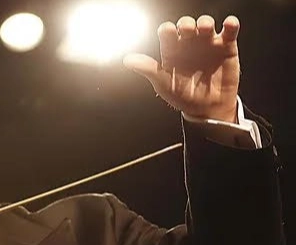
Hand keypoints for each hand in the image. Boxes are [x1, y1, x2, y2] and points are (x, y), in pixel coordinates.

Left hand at [124, 15, 240, 122]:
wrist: (207, 108)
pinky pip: (229, 31)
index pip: (167, 32)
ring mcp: (207, 43)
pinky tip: (228, 25)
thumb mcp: (163, 84)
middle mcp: (189, 44)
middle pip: (185, 24)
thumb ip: (148, 69)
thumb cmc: (183, 96)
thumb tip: (128, 60)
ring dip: (205, 22)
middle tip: (186, 29)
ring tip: (205, 28)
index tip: (168, 31)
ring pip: (206, 23)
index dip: (167, 29)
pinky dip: (230, 25)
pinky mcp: (226, 46)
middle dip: (186, 23)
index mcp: (172, 50)